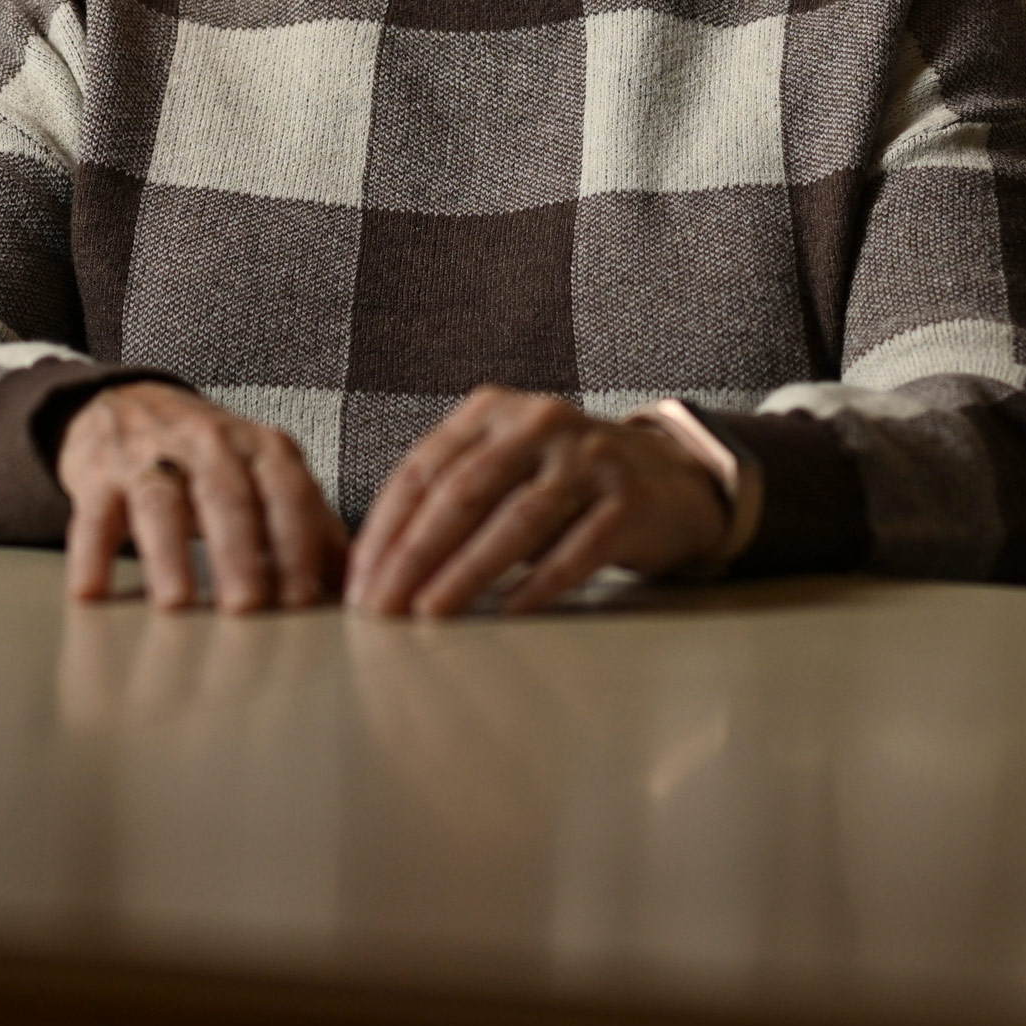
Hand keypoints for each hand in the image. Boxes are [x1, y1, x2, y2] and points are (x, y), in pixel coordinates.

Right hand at [58, 381, 345, 613]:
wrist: (127, 403)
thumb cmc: (212, 458)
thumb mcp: (267, 477)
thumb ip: (310, 526)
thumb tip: (359, 589)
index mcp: (261, 447)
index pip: (287, 493)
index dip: (297, 545)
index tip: (302, 601)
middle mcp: (208, 442)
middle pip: (226, 497)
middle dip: (238, 554)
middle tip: (246, 609)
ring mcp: (150, 455)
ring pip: (160, 502)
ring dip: (167, 555)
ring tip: (176, 606)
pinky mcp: (99, 474)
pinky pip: (93, 515)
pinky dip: (91, 554)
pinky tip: (92, 593)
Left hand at [347, 387, 730, 619]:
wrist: (668, 480)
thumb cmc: (561, 485)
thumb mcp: (502, 470)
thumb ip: (447, 500)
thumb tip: (375, 570)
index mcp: (492, 411)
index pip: (424, 469)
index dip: (385, 529)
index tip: (358, 584)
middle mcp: (538, 422)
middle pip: (463, 493)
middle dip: (414, 556)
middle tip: (381, 609)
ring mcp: (588, 457)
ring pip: (516, 521)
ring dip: (467, 573)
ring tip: (430, 615)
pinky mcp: (628, 499)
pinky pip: (576, 549)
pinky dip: (539, 585)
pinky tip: (508, 614)